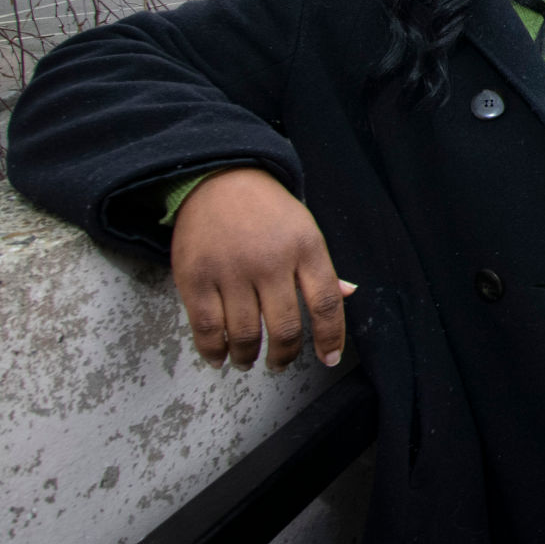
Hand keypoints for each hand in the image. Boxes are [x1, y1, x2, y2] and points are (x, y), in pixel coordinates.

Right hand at [172, 168, 352, 370]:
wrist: (218, 178)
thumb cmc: (268, 209)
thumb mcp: (305, 229)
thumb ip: (323, 267)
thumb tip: (349, 295)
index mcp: (305, 248)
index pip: (326, 304)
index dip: (331, 338)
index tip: (329, 360)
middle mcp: (270, 261)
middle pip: (285, 327)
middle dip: (284, 356)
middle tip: (279, 365)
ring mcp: (230, 270)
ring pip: (244, 334)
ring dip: (247, 357)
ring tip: (247, 361)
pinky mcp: (194, 277)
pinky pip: (206, 327)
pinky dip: (213, 350)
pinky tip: (219, 357)